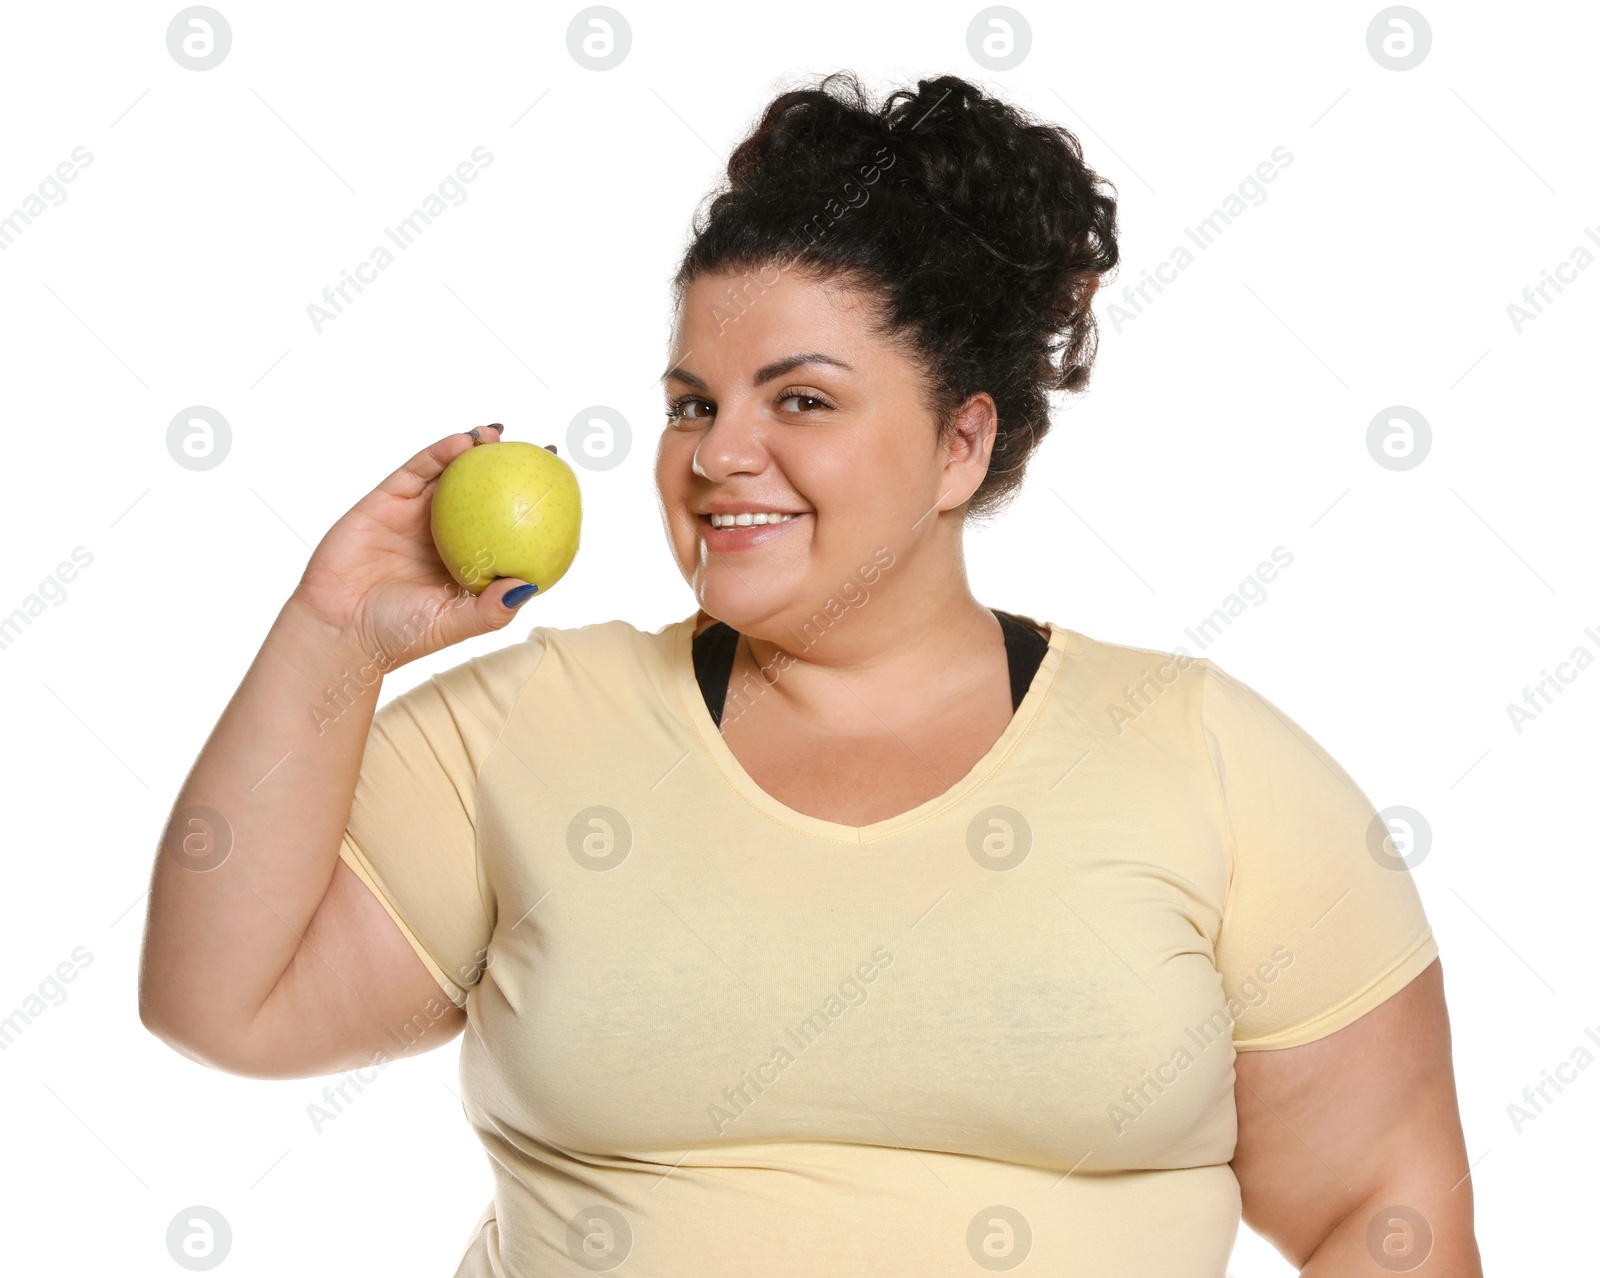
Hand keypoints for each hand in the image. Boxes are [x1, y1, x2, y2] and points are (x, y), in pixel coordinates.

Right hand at [288, 425, 533, 666]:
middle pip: (485, 494)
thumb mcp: (456, 624)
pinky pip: (417, 470)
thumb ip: (493, 608)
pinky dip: (440, 452)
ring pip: (452, 475)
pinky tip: (463, 441)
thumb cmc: (399, 636)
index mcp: (468, 562)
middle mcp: (446, 535)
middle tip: (540, 449)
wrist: (339, 630)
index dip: (533, 507)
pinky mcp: (386, 501)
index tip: (562, 489)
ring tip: (499, 435)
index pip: (508, 528)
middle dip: (511, 469)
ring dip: (476, 450)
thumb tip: (531, 584)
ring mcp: (415, 516)